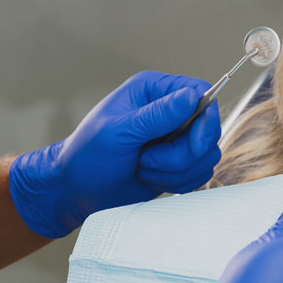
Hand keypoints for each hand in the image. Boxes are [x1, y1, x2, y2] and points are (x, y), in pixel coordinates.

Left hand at [8, 70, 220, 237]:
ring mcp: (174, 138)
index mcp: (153, 91)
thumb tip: (191, 96)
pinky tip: (151, 179)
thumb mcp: (119, 132)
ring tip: (143, 168)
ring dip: (176, 170)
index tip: (194, 144)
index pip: (200, 93)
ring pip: (205, 154)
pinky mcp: (176, 163)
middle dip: (182, 153)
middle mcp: (168, 111)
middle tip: (148, 160)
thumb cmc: (87, 156)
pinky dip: (179, 182)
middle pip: (207, 129)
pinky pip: (199, 172)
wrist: (75, 191)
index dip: (205, 120)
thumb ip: (157, 115)